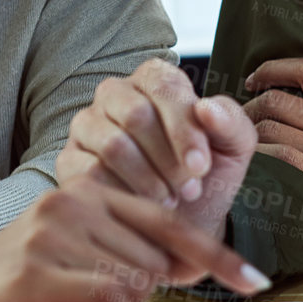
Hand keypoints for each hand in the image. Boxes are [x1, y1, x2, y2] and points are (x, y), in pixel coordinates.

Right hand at [0, 176, 270, 301]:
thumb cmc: (18, 285)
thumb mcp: (79, 257)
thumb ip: (125, 251)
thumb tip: (183, 267)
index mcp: (90, 188)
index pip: (171, 223)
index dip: (217, 257)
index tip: (255, 281)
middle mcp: (76, 198)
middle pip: (157, 259)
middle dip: (139, 292)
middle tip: (91, 299)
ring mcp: (57, 230)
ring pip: (137, 281)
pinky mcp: (40, 267)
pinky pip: (111, 299)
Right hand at [59, 58, 256, 239]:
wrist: (181, 221)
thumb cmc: (205, 176)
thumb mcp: (232, 149)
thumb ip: (230, 122)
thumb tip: (206, 108)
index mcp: (155, 80)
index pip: (164, 86)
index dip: (184, 128)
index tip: (200, 166)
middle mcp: (115, 94)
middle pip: (135, 114)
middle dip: (168, 158)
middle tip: (189, 190)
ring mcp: (88, 126)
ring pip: (113, 145)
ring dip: (148, 180)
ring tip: (170, 201)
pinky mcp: (70, 160)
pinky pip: (89, 173)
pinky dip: (121, 195)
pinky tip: (140, 209)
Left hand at [243, 57, 302, 244]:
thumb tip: (298, 102)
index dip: (272, 69)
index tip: (253, 79)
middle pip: (277, 101)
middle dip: (249, 107)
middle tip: (239, 120)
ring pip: (269, 130)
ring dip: (247, 135)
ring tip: (242, 145)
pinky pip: (275, 160)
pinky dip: (257, 159)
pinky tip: (252, 165)